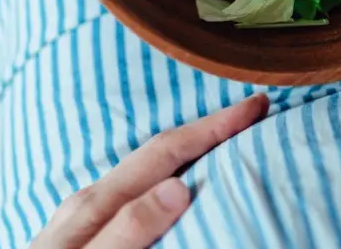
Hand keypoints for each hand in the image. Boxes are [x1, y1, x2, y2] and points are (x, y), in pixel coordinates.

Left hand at [32, 94, 268, 248]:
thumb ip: (127, 232)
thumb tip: (179, 187)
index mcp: (96, 203)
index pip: (167, 151)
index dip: (215, 125)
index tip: (257, 104)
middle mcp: (90, 200)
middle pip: (160, 151)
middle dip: (210, 128)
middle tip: (255, 111)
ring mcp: (84, 217)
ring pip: (146, 172)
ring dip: (189, 152)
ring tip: (226, 143)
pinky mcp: (83, 236)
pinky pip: (135, 194)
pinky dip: (168, 178)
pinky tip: (177, 187)